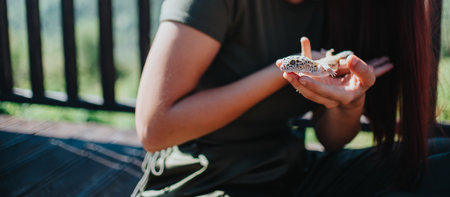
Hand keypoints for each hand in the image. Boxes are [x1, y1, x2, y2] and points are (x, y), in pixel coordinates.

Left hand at [277, 37, 393, 108]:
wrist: (355, 89)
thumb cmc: (362, 82)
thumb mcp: (368, 77)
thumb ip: (362, 69)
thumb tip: (351, 58)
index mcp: (342, 97)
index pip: (327, 93)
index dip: (314, 87)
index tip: (302, 78)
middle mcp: (328, 98)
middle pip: (311, 94)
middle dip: (298, 84)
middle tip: (286, 73)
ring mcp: (320, 93)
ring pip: (305, 90)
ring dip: (293, 80)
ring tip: (283, 68)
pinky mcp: (315, 86)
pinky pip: (304, 80)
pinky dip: (297, 72)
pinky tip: (288, 64)